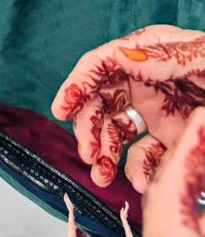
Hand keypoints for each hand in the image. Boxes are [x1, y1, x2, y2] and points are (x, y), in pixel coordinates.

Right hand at [51, 24, 204, 190]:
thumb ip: (167, 55)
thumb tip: (121, 56)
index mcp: (153, 52)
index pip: (103, 63)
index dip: (78, 83)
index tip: (61, 108)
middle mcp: (150, 80)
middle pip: (103, 99)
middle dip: (89, 126)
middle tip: (89, 155)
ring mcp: (162, 110)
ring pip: (118, 129)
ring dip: (105, 152)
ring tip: (102, 176)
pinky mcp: (175, 137)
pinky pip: (145, 154)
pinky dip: (137, 169)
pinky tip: (138, 184)